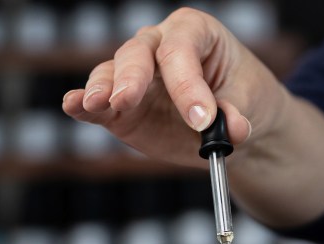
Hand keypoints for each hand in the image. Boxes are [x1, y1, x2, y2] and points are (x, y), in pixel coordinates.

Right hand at [61, 7, 281, 169]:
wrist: (235, 122)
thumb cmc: (244, 98)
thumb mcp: (250, 103)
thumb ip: (238, 115)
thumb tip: (232, 130)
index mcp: (194, 32)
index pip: (180, 50)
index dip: (187, 83)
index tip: (201, 119)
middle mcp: (159, 45)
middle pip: (137, 53)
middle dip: (133, 77)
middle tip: (130, 100)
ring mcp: (136, 76)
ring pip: (112, 73)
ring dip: (104, 89)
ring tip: (98, 103)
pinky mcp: (121, 108)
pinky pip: (98, 103)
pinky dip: (82, 103)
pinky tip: (73, 105)